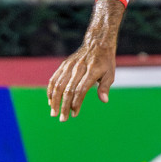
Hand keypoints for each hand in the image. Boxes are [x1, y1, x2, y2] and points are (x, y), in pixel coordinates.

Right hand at [48, 0, 123, 118]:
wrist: (97, 43)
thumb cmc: (105, 61)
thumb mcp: (110, 73)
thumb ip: (105, 87)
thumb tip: (104, 100)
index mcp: (90, 71)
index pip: (80, 90)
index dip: (76, 103)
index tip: (74, 114)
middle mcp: (78, 68)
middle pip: (68, 90)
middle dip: (64, 106)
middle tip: (62, 119)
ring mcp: (69, 66)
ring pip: (58, 85)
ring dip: (54, 100)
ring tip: (53, 112)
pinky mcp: (64, 65)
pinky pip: (54, 78)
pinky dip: (51, 90)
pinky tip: (50, 100)